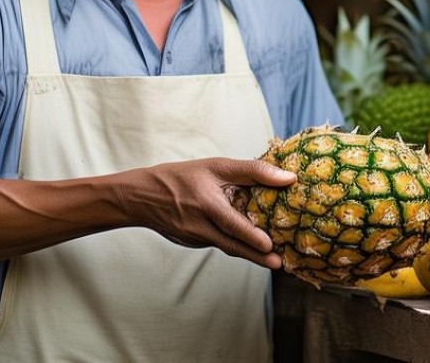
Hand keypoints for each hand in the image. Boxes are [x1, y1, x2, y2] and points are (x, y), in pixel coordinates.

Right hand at [120, 158, 295, 268]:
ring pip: (226, 246)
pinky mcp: (191, 243)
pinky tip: (249, 244)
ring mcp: (194, 238)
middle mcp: (199, 226)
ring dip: (248, 253)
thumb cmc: (183, 176)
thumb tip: (288, 178)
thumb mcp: (217, 166)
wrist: (141, 197)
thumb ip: (253, 171)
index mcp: (206, 204)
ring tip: (272, 258)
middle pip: (232, 244)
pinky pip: (216, 243)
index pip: (231, 223)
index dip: (250, 236)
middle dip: (256, 256)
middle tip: (278, 264)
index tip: (269, 246)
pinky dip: (233, 244)